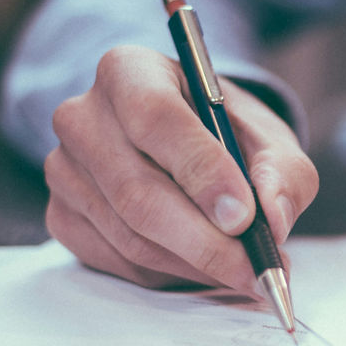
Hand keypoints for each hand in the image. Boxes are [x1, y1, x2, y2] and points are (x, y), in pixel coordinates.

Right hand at [44, 45, 317, 292]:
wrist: (189, 146)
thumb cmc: (228, 135)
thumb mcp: (270, 139)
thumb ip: (283, 173)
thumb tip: (273, 219)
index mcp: (129, 71)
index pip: (156, 118)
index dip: (201, 171)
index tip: (244, 217)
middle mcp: (83, 117)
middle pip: (138, 191)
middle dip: (206, 242)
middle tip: (256, 269)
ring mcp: (64, 170)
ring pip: (131, 236)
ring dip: (196, 265)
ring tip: (245, 272)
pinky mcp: (62, 216)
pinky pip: (118, 262)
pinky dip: (171, 274)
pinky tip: (206, 267)